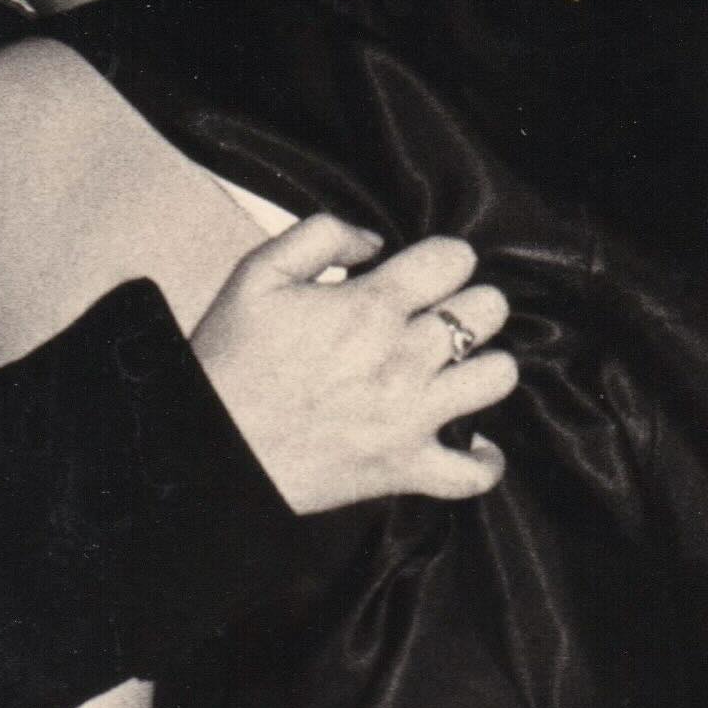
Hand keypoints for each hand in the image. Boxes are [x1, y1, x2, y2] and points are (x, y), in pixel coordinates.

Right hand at [187, 216, 517, 512]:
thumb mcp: (258, 273)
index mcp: (369, 305)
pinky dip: (484, 461)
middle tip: (442, 315)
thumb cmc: (231, 357)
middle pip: (487, 311)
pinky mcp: (404, 468)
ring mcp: (409, 416)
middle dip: (471, 303)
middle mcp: (402, 357)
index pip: (454, 259)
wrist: (209, 445)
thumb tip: (375, 240)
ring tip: (458, 368)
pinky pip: (472, 472)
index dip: (446, 257)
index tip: (428, 272)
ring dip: (485, 366)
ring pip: (498, 377)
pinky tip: (474, 443)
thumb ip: (321, 234)